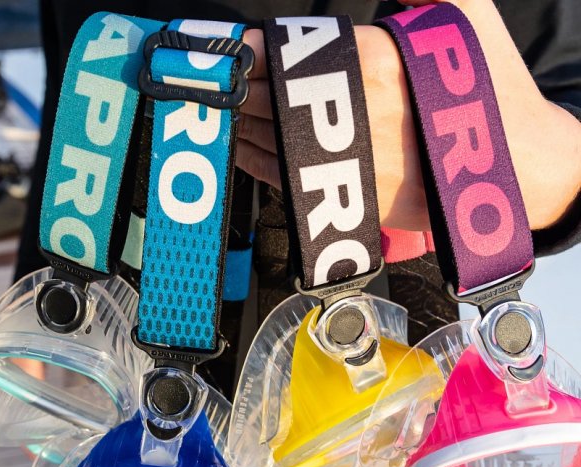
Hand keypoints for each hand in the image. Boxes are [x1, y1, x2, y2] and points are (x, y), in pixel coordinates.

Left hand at [238, 1, 580, 231]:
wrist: (510, 166)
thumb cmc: (486, 93)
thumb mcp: (464, 18)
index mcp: (366, 59)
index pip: (279, 50)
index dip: (243, 52)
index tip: (221, 53)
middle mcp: (346, 110)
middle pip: (262, 94)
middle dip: (232, 88)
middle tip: (210, 84)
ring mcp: (341, 158)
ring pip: (263, 137)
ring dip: (235, 124)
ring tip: (218, 113)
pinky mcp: (343, 196)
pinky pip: (278, 179)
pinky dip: (252, 162)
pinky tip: (239, 149)